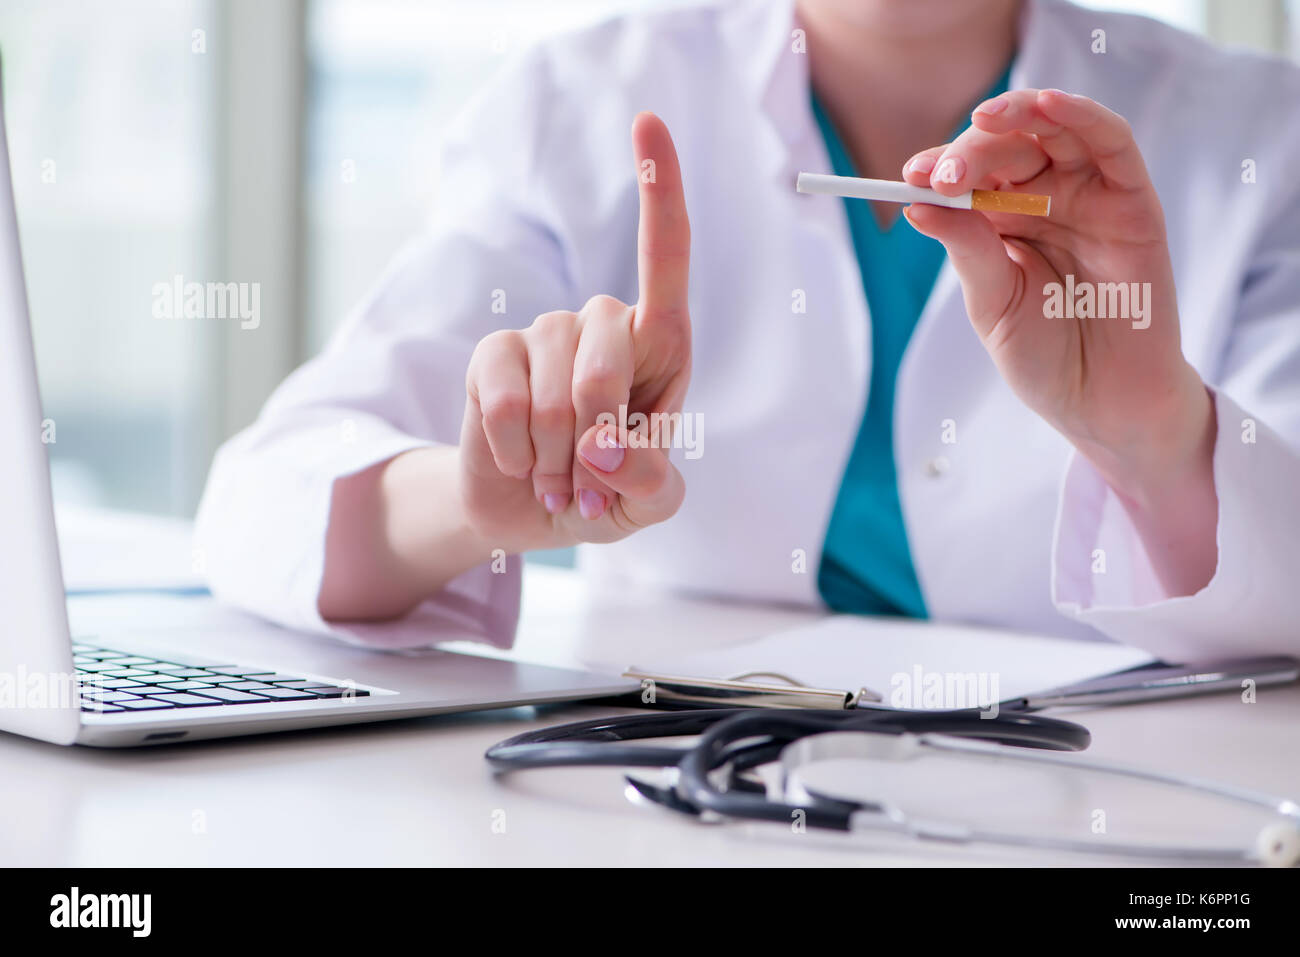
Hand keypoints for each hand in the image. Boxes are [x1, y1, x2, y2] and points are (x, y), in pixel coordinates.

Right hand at [458, 111, 691, 553]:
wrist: (534, 512)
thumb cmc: (607, 492)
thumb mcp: (647, 502)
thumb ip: (648, 481)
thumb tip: (605, 450)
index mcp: (659, 346)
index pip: (664, 259)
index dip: (659, 192)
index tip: (648, 122)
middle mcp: (602, 326)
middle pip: (605, 348)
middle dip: (599, 427)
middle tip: (591, 481)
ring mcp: (544, 336)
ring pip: (552, 384)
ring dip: (557, 453)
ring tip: (560, 479)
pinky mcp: (493, 355)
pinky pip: (502, 395)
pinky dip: (516, 447)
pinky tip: (522, 461)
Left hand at [902, 89, 1216, 592]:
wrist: (1102, 404)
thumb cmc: (1046, 358)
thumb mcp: (992, 303)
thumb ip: (968, 249)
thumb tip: (917, 203)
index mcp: (1003, 221)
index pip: (970, 175)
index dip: (939, 168)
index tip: (908, 177)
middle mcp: (1046, 200)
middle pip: (1007, 147)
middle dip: (969, 151)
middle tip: (940, 172)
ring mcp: (1090, 198)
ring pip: (1055, 132)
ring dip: (1020, 115)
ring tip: (985, 119)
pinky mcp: (1133, 203)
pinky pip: (1112, 144)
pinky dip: (1082, 116)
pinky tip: (1046, 106)